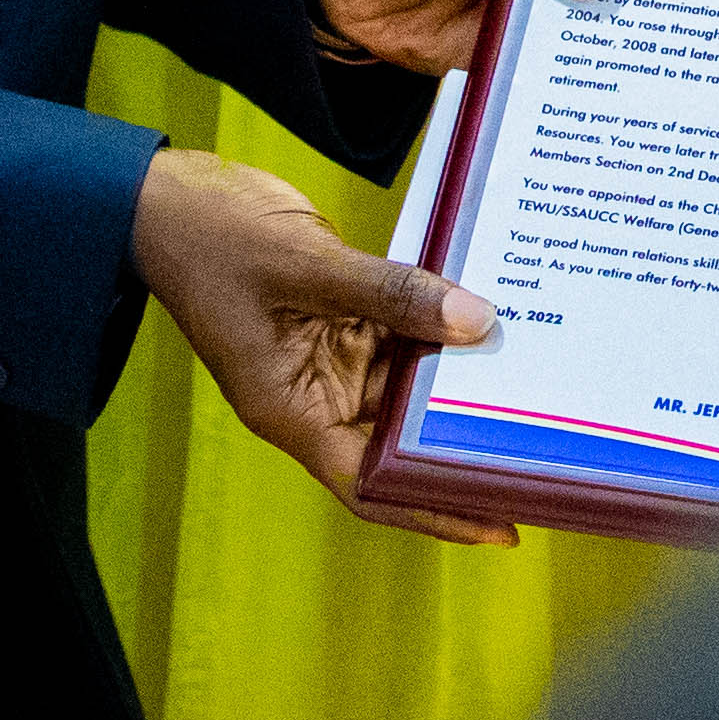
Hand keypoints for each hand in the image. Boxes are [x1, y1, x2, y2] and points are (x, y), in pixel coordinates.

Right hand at [131, 144, 513, 543]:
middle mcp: (314, 394)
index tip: (501, 524)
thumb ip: (391, 292)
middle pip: (399, 441)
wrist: (172, 194)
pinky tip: (496, 320)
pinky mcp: (344, 319)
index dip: (435, 510)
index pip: (371, 484)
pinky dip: (443, 330)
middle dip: (462, 446)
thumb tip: (475, 322)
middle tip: (546, 454)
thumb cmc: (210, 239)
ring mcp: (330, 357)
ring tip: (542, 387)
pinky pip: (404, 335)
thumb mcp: (305, 264)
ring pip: (409, 387)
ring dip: (461, 381)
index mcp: (290, 409)